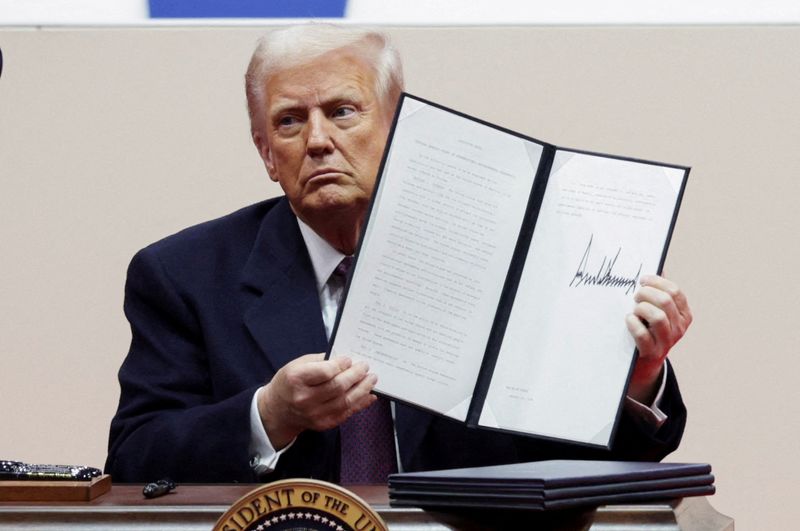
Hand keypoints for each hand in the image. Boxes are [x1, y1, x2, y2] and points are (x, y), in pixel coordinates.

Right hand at [258, 353, 376, 449]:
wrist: (278, 410)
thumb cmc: (290, 382)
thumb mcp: (298, 364)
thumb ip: (320, 361)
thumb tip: (345, 360)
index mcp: (296, 380)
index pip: (324, 372)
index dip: (340, 365)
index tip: (349, 359)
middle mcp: (304, 399)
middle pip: (337, 387)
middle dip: (356, 375)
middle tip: (365, 367)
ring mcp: (314, 414)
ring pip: (345, 401)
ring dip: (363, 389)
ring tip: (372, 379)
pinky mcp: (323, 424)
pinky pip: (346, 413)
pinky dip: (360, 403)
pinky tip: (368, 394)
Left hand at [626, 275, 692, 402]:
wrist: (644, 363)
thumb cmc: (649, 329)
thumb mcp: (658, 311)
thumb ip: (659, 291)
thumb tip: (658, 267)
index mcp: (684, 315)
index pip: (675, 292)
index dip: (657, 282)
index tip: (642, 280)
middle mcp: (679, 328)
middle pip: (665, 301)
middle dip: (646, 293)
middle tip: (635, 295)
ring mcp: (667, 341)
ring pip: (657, 317)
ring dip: (641, 308)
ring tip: (633, 309)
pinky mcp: (652, 353)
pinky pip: (643, 335)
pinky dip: (633, 324)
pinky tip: (628, 320)